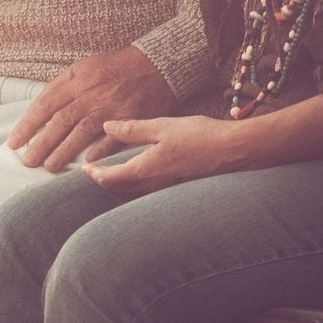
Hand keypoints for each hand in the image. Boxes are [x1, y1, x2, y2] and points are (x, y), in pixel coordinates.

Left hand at [8, 46, 177, 169]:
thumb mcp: (81, 67)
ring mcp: (110, 107)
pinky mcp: (131, 117)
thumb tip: (36, 110)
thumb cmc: (113, 68)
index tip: (13, 143)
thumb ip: (59, 87)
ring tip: (49, 166)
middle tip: (27, 162)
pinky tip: (88, 162)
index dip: (27, 126)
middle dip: (41, 143)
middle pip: (60, 122)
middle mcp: (90, 95)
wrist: (156, 63)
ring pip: (82, 131)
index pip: (44, 106)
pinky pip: (114, 136)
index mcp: (75, 82)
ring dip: (64, 151)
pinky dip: (101, 149)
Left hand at [83, 116, 236, 194]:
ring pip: (134, 196)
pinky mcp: (179, 192)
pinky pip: (150, 195)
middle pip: (118, 191)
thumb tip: (107, 126)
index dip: (94, 174)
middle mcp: (153, 187)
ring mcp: (166, 192)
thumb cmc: (202, 136)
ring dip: (120, 188)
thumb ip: (133, 129)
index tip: (85, 169)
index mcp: (144, 170)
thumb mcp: (163, 126)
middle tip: (95, 174)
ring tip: (114, 177)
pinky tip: (144, 180)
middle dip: (104, 183)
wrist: (237, 151)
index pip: (109, 178)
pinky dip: (138, 190)